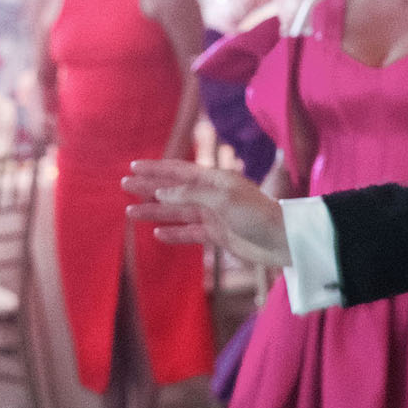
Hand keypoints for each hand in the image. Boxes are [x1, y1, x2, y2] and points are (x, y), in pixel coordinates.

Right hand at [122, 158, 291, 266]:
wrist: (282, 240)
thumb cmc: (257, 214)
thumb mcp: (223, 199)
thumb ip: (191, 195)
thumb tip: (161, 192)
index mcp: (216, 180)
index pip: (180, 171)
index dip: (156, 168)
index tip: (133, 166)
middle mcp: (213, 196)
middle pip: (175, 190)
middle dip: (149, 187)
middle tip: (124, 185)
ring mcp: (215, 216)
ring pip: (178, 212)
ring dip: (155, 211)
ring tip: (130, 212)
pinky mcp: (219, 236)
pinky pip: (191, 233)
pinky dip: (174, 233)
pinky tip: (157, 233)